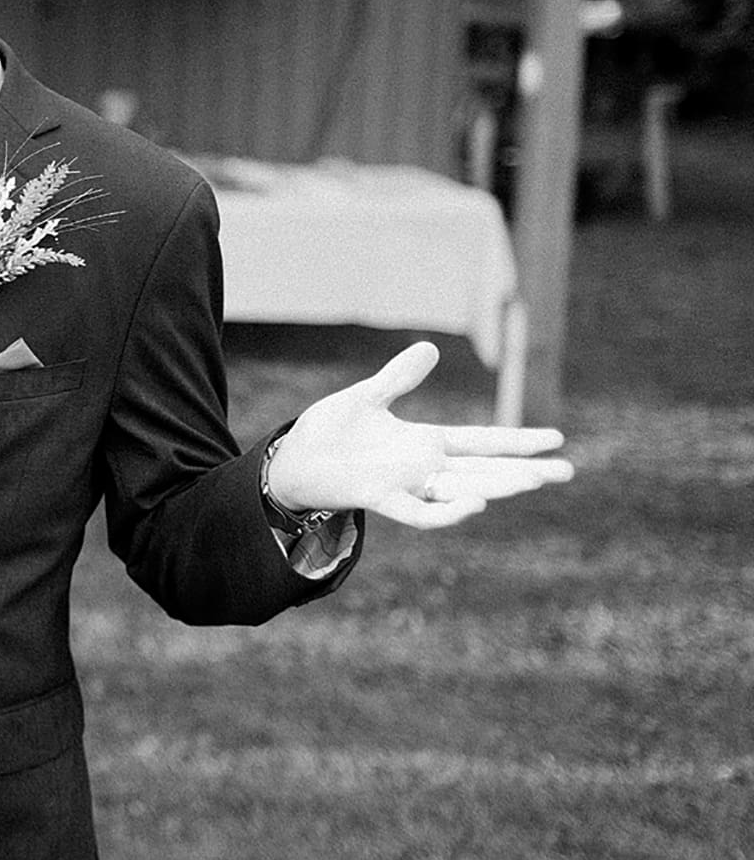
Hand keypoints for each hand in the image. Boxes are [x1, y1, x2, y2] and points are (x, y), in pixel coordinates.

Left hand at [265, 342, 573, 528]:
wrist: (294, 460)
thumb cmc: (330, 432)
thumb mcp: (368, 397)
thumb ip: (399, 377)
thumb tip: (431, 348)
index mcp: (425, 442)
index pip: (481, 441)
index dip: (517, 441)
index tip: (556, 437)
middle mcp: (422, 467)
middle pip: (483, 470)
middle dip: (524, 471)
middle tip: (566, 470)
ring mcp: (404, 485)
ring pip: (460, 489)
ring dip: (494, 487)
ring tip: (532, 481)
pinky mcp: (380, 497)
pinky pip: (418, 512)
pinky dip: (445, 510)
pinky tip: (473, 504)